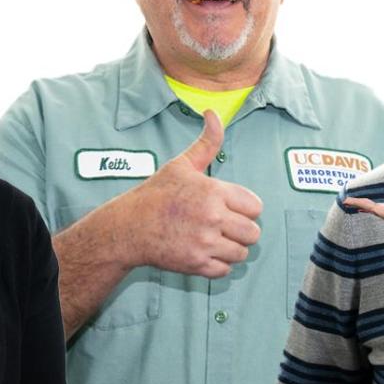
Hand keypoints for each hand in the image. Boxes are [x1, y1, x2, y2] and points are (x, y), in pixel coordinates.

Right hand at [116, 110, 262, 277]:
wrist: (127, 228)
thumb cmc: (157, 195)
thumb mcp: (182, 165)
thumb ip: (207, 142)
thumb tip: (214, 114)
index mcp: (214, 192)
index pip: (256, 207)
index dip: (245, 208)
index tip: (229, 208)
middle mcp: (212, 217)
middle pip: (253, 232)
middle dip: (242, 230)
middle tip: (223, 226)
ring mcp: (204, 243)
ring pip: (242, 253)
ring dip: (231, 248)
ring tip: (214, 239)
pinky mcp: (196, 264)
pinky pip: (225, 270)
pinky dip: (218, 265)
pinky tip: (204, 252)